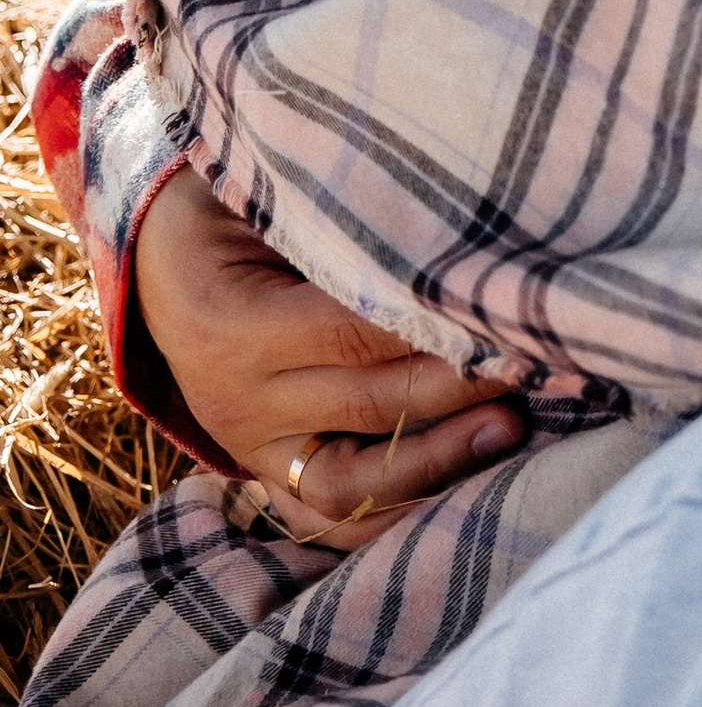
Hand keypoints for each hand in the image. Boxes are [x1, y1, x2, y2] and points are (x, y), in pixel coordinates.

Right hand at [132, 166, 524, 549]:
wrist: (155, 254)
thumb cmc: (230, 200)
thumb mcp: (263, 191)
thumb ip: (337, 214)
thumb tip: (454, 220)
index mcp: (229, 323)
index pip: (353, 331)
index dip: (437, 322)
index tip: (511, 304)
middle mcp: (234, 400)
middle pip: (370, 400)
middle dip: (462, 383)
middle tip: (541, 355)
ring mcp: (249, 447)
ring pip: (352, 479)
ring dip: (440, 457)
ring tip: (511, 426)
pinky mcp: (265, 475)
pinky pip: (328, 515)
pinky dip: (395, 508)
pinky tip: (463, 486)